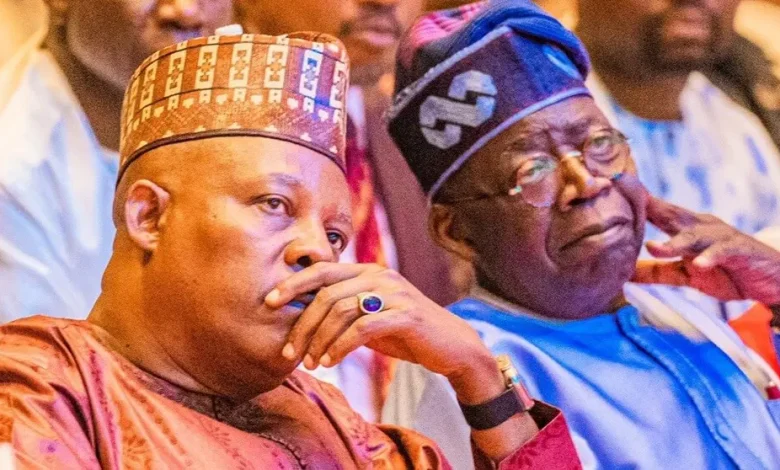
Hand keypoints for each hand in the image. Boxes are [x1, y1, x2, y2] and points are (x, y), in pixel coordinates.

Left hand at [266, 263, 539, 458]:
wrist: (451, 347)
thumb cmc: (405, 333)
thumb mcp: (369, 318)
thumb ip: (343, 312)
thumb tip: (301, 318)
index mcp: (368, 271)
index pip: (323, 269)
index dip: (294, 283)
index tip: (270, 301)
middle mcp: (379, 276)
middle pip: (327, 292)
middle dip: (302, 323)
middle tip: (288, 351)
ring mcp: (394, 293)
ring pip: (341, 310)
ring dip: (319, 340)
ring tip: (311, 362)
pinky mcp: (405, 315)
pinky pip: (363, 328)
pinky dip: (341, 346)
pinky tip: (331, 362)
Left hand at [632, 196, 779, 304]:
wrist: (770, 280)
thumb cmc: (725, 272)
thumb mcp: (686, 275)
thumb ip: (657, 272)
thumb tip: (623, 273)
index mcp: (685, 229)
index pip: (657, 213)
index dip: (635, 204)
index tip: (611, 192)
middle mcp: (700, 227)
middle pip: (671, 215)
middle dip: (650, 208)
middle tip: (628, 203)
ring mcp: (720, 236)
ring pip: (694, 235)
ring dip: (674, 242)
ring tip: (656, 248)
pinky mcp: (740, 249)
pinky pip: (723, 251)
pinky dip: (711, 257)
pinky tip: (699, 264)